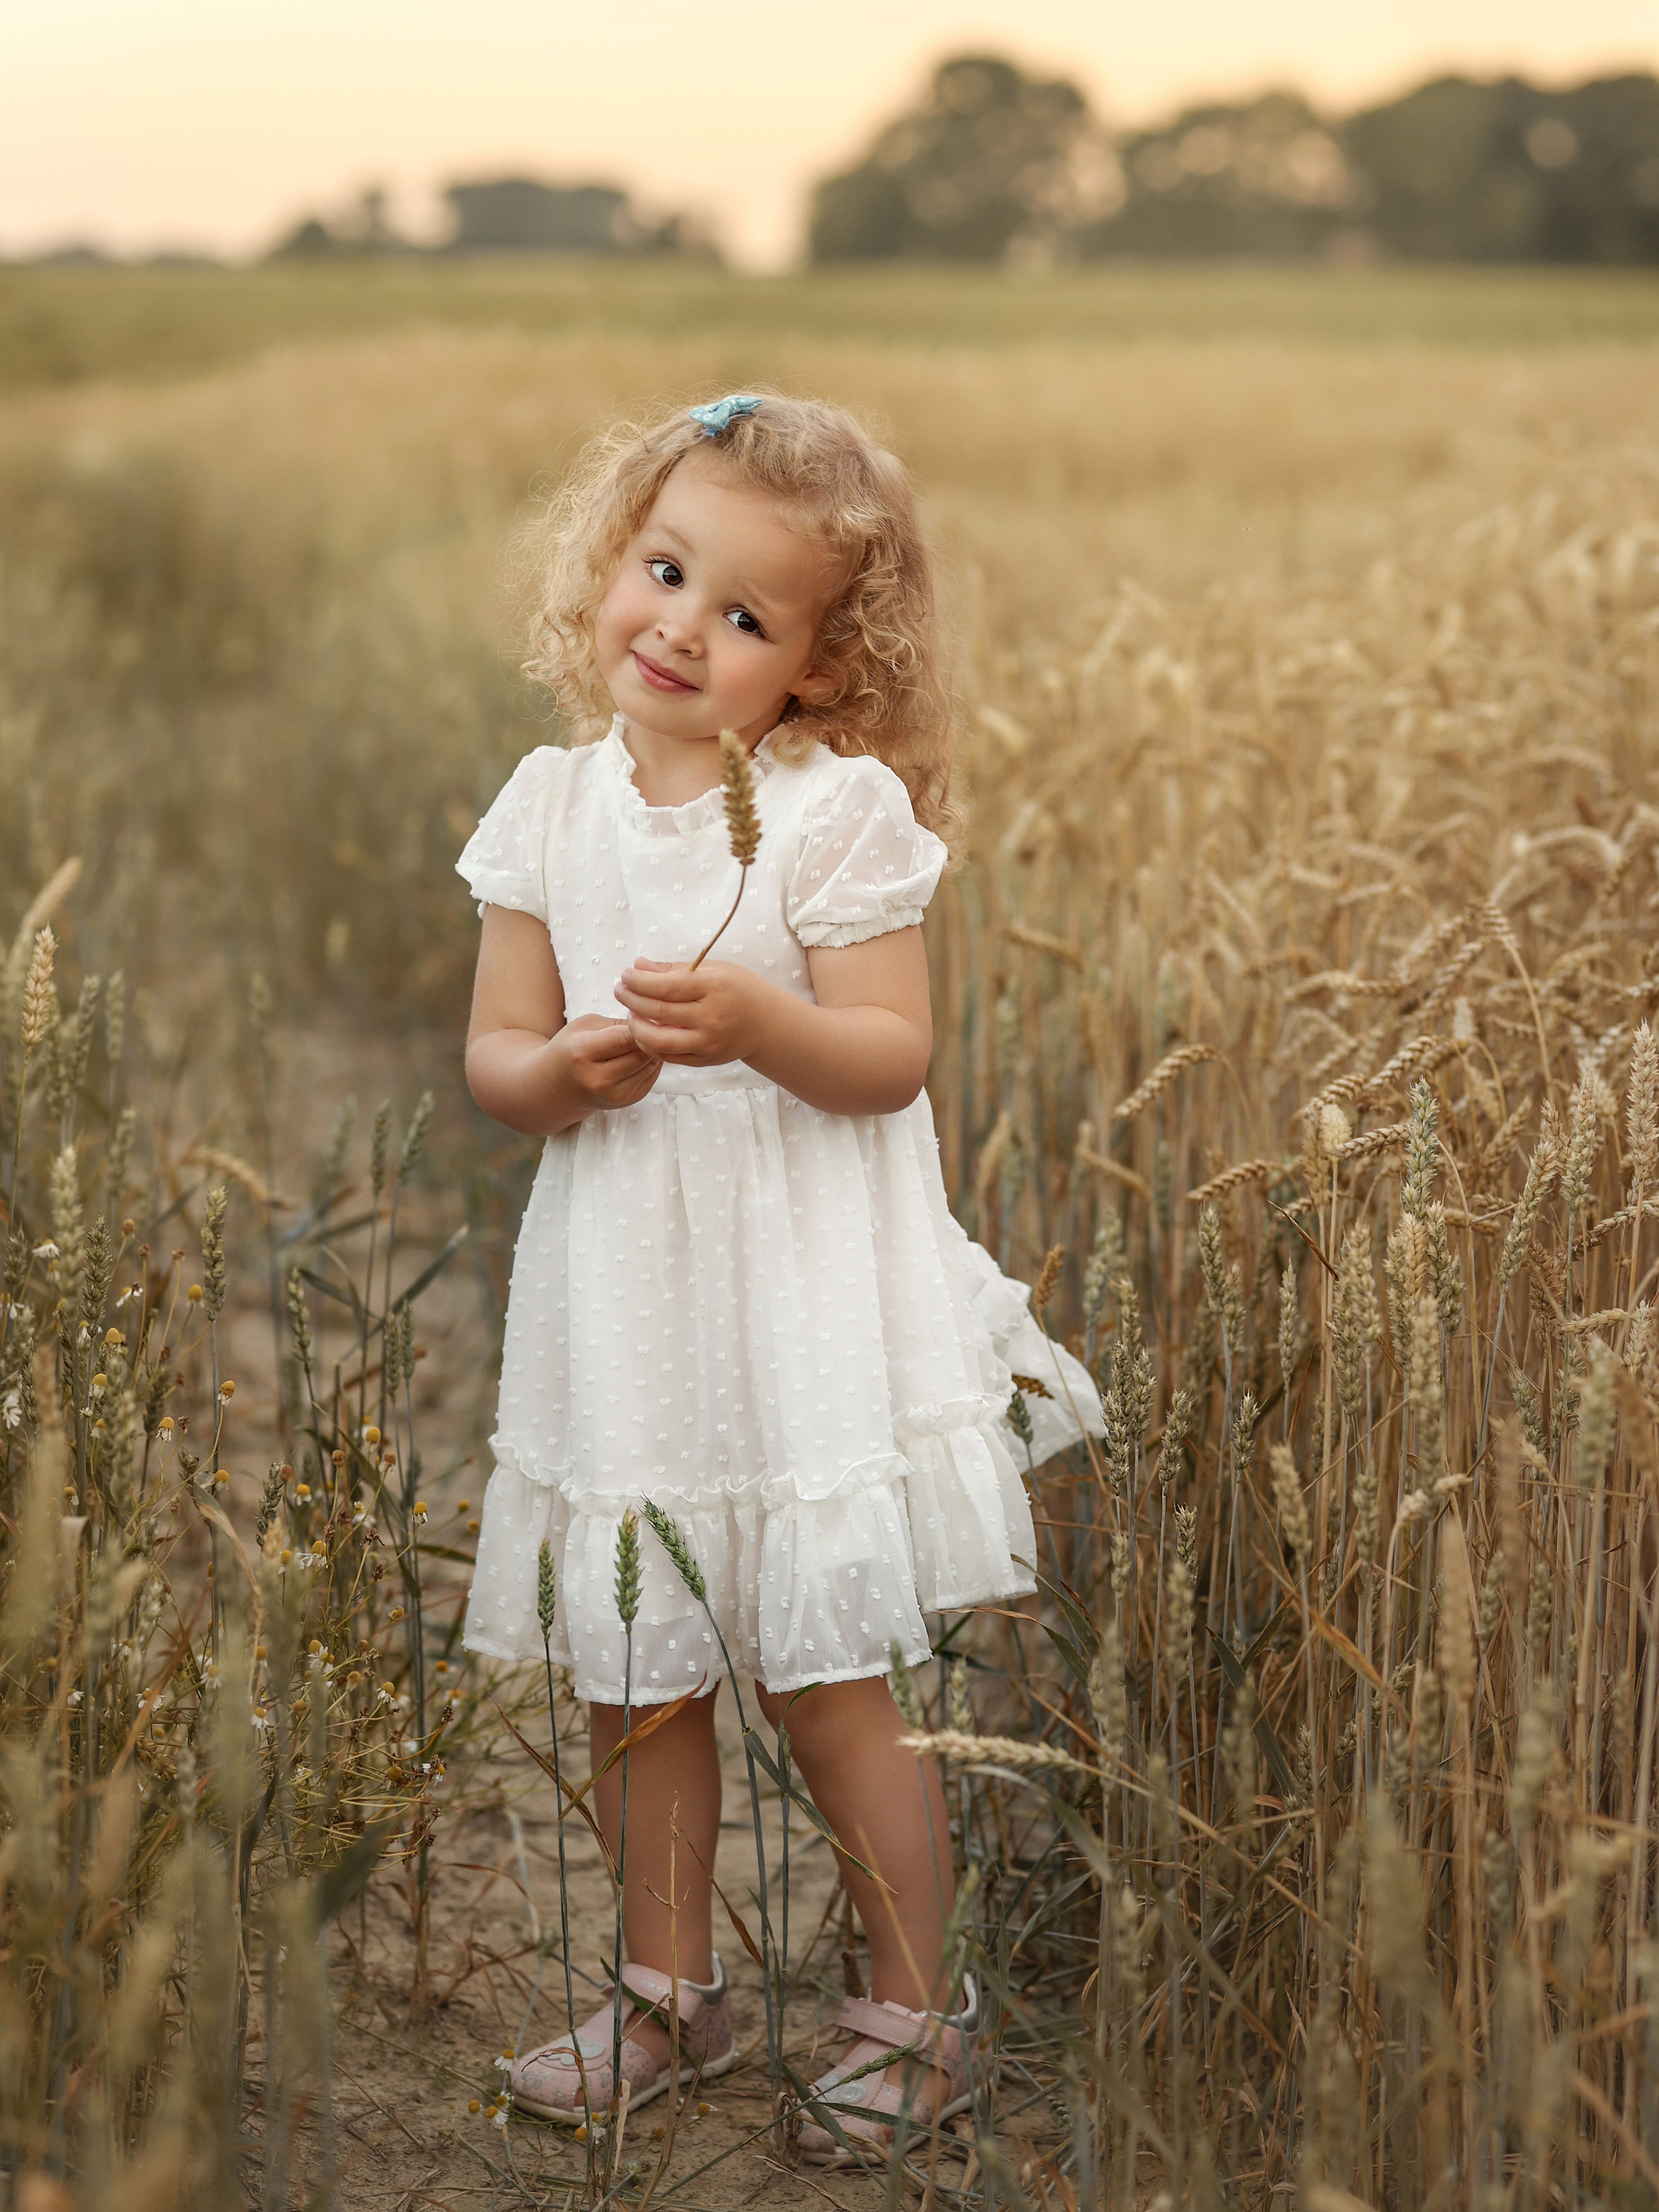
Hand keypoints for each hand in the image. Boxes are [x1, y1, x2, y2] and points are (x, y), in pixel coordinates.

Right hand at [549, 1014, 661, 1115]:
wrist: (558, 1086)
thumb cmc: (570, 1049)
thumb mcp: (585, 1026)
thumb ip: (617, 1024)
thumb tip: (652, 1023)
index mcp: (582, 1053)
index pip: (625, 1037)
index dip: (641, 1024)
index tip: (646, 1015)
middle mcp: (598, 1079)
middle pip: (641, 1053)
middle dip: (649, 1037)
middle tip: (649, 1025)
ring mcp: (613, 1095)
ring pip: (650, 1065)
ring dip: (652, 1050)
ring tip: (642, 1040)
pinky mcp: (626, 1101)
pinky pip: (651, 1077)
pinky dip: (651, 1064)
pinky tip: (639, 1055)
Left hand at [613, 959, 764, 1066]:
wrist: (766, 1023)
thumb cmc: (738, 990)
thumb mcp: (712, 969)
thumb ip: (673, 969)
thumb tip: (638, 966)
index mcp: (714, 987)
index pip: (666, 986)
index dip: (639, 982)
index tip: (625, 975)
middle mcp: (711, 1017)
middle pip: (659, 1011)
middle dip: (631, 1000)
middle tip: (619, 991)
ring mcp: (708, 1042)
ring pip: (659, 1040)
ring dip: (636, 1027)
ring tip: (630, 1013)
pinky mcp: (705, 1060)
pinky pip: (668, 1056)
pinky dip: (650, 1045)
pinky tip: (643, 1031)